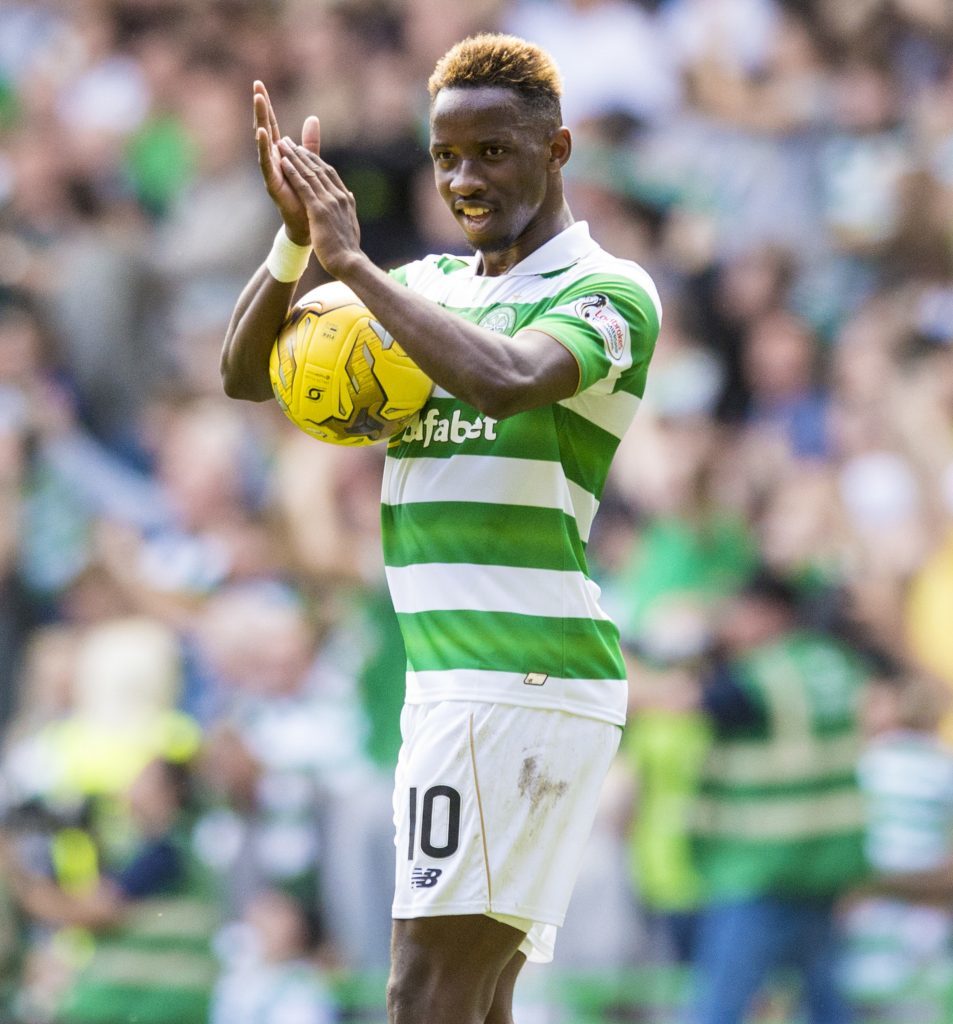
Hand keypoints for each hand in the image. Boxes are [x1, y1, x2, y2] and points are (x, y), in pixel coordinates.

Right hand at [254, 81, 319, 244]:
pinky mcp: (272, 182)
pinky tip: (261, 132)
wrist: (307, 224)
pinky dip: (263, 147)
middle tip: (256, 86)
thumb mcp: (309, 163)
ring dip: (261, 120)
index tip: (259, 84)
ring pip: (263, 141)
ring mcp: (270, 170)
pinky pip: (266, 162)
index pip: (272, 124)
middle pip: (265, 127)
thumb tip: (313, 117)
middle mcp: (272, 159)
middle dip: (261, 107)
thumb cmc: (305, 195)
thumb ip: (310, 142)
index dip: (267, 106)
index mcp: (281, 153)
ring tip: (258, 100)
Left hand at [279, 140, 361, 278]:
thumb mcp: (350, 224)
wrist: (350, 262)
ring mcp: (329, 202)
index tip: (305, 152)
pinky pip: (303, 186)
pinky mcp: (318, 210)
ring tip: (283, 145)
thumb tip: (349, 196)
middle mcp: (339, 196)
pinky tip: (283, 162)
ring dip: (295, 157)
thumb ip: (348, 208)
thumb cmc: (348, 250)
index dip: (316, 161)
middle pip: (319, 169)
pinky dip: (293, 172)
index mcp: (346, 199)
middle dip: (303, 153)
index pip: (330, 174)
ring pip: (310, 173)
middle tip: (290, 141)